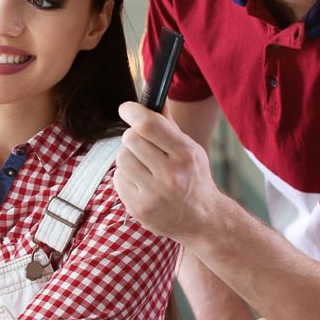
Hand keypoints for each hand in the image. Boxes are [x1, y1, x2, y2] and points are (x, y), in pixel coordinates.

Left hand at [113, 101, 219, 240]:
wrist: (201, 220)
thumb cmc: (194, 178)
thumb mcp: (190, 149)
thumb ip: (169, 125)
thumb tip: (153, 99)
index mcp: (185, 155)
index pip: (148, 125)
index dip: (132, 111)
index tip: (127, 109)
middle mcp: (170, 175)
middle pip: (131, 139)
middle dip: (132, 136)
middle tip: (142, 143)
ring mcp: (153, 194)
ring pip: (121, 158)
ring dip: (128, 156)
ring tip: (144, 165)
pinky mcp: (138, 208)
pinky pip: (118, 178)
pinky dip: (126, 176)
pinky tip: (142, 182)